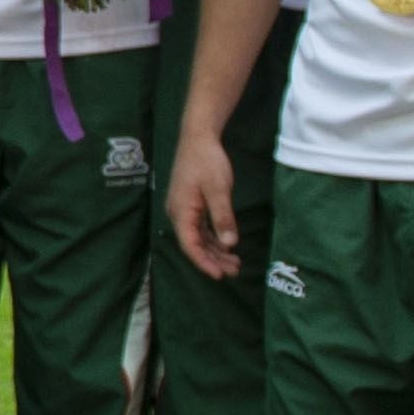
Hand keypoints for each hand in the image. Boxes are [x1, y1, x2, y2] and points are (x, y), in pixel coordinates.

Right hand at [168, 123, 240, 281]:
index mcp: (181, 212)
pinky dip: (213, 238)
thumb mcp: (218, 189)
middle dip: (213, 259)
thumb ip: (223, 217)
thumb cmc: (206, 162)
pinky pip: (200, 227)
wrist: (197, 138)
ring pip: (198, 237)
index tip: (219, 275)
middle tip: (234, 271)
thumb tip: (229, 244)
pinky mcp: (190, 204)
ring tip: (234, 262)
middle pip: (194, 244)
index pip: (190, 245)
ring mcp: (184, 209)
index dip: (204, 262)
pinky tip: (226, 244)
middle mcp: (179, 214)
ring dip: (215, 250)